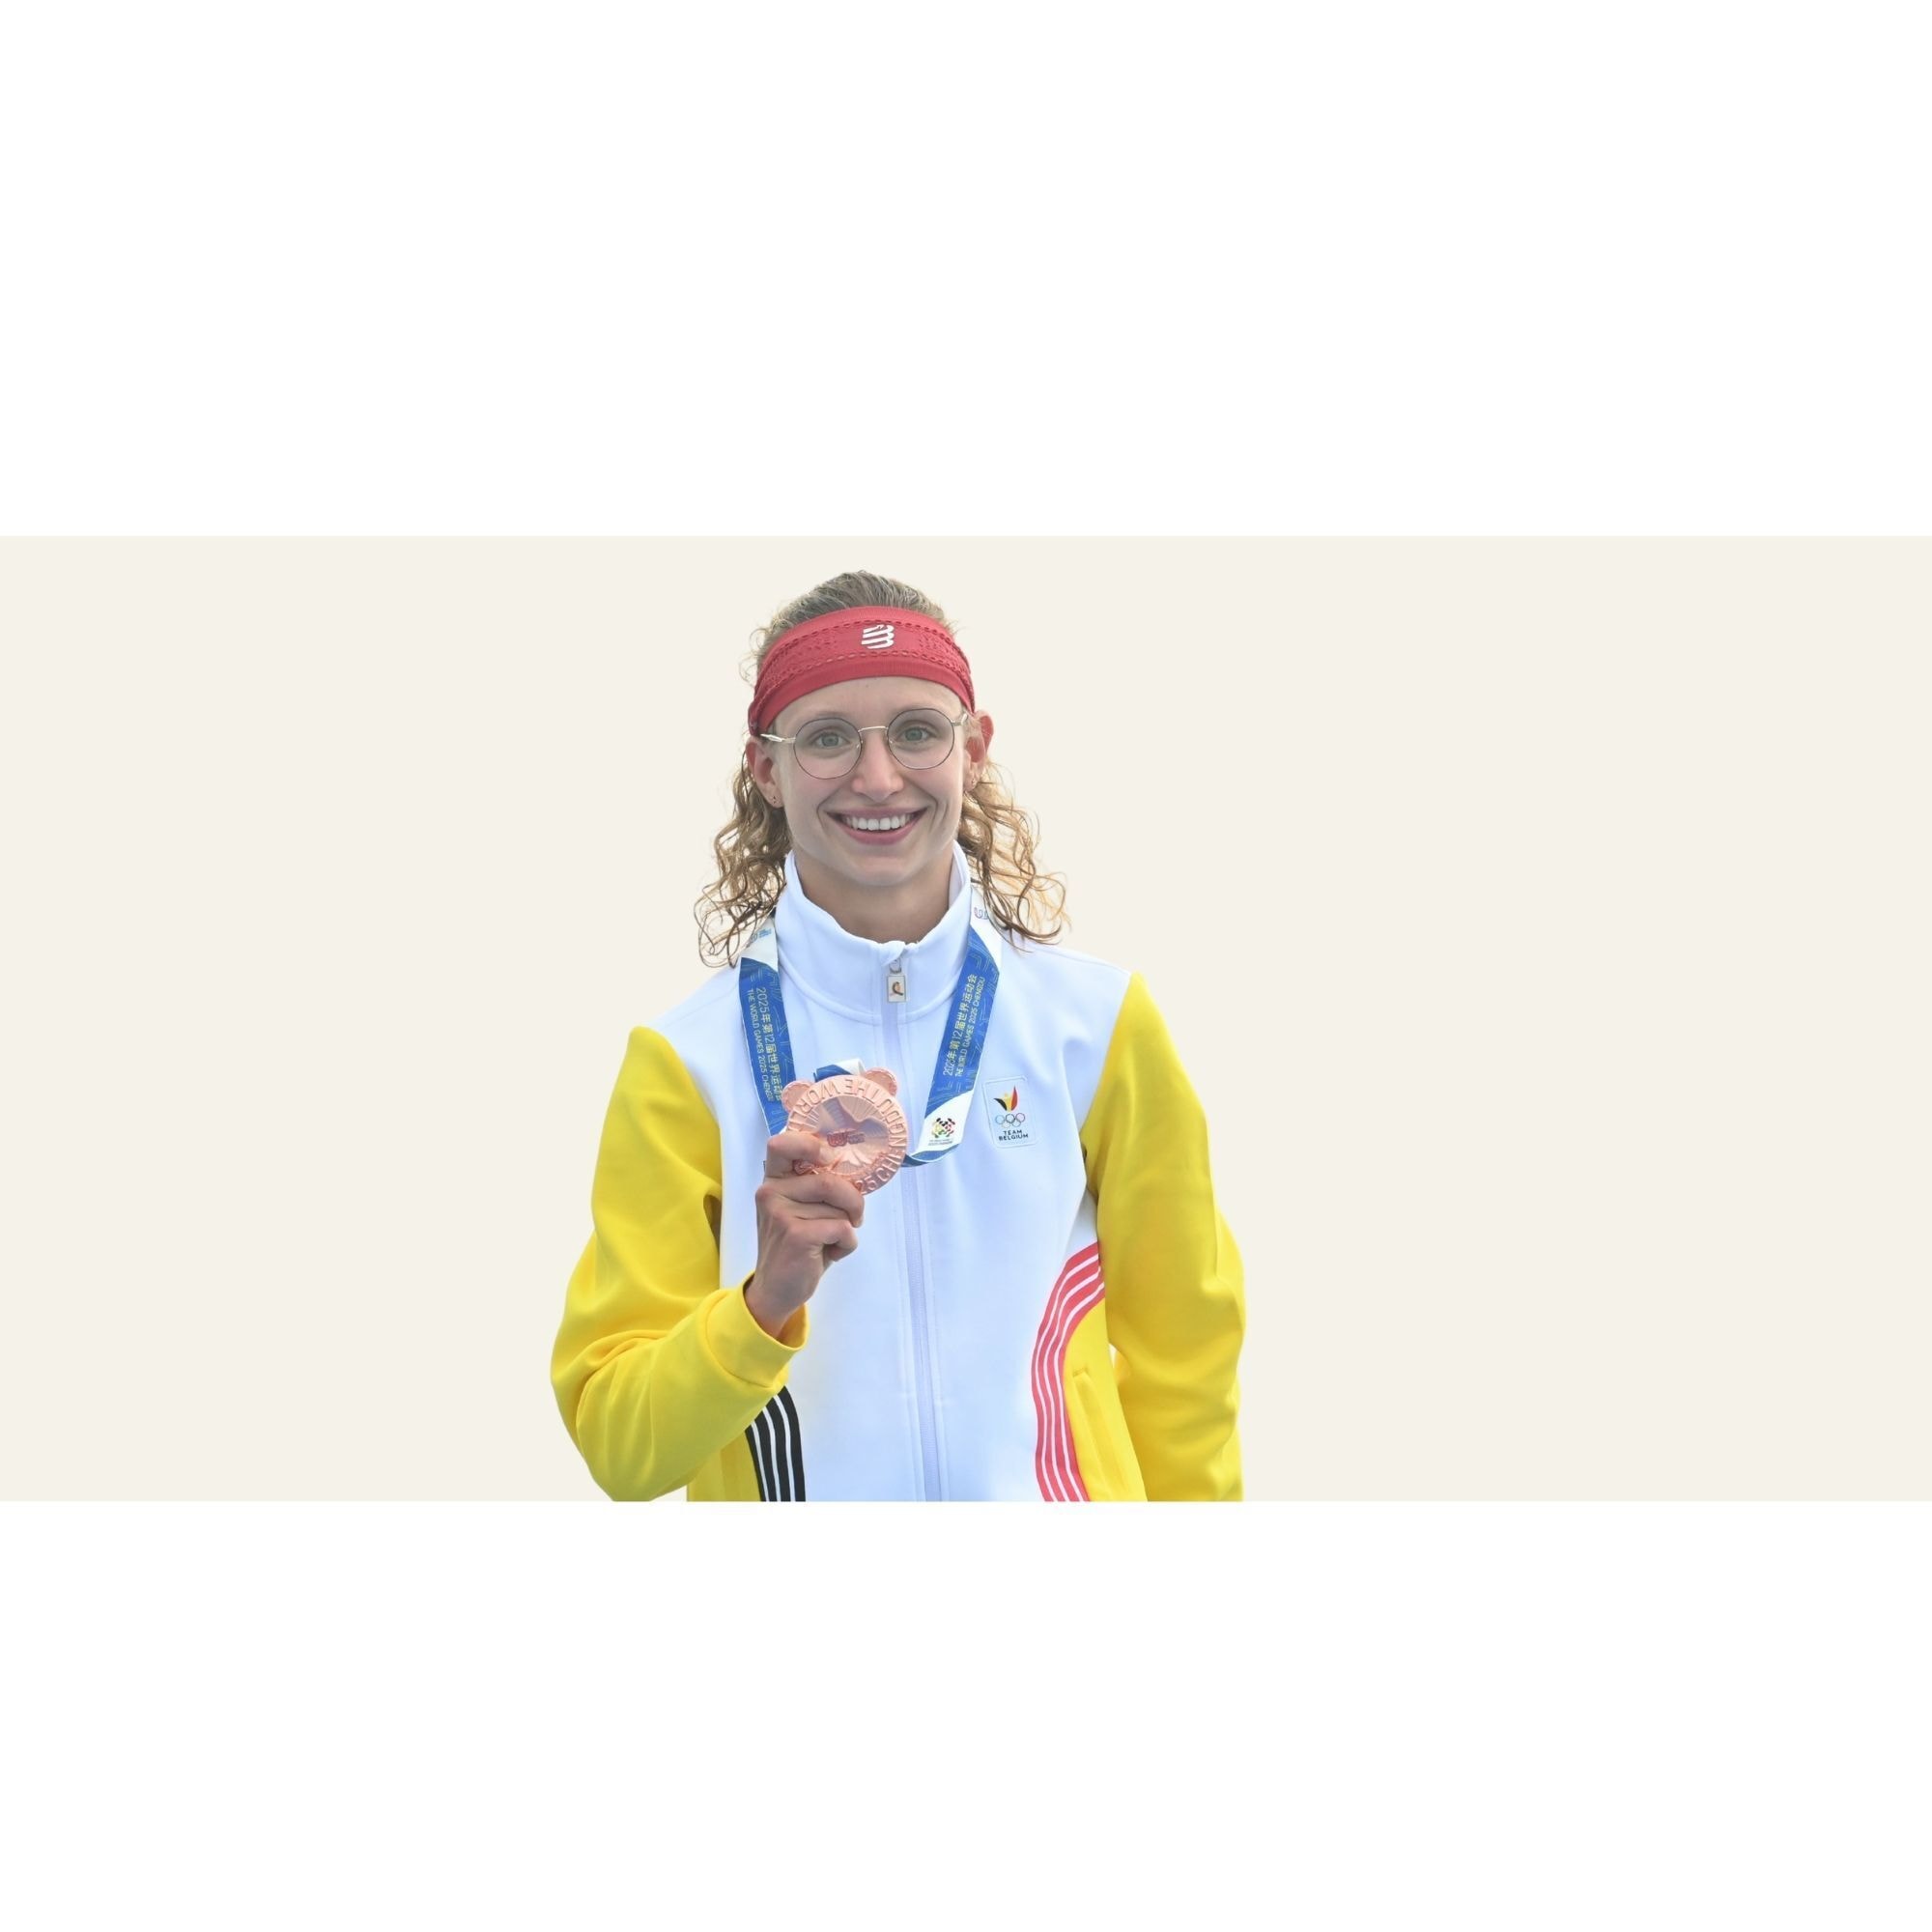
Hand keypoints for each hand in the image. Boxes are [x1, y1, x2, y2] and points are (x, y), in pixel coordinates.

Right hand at [743, 1128, 865, 1338]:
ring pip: (838, 1206)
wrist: (777, 1289)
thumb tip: (854, 1170)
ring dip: (849, 1225)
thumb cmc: (796, 1245)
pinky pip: (842, 1228)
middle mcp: (771, 1192)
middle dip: (852, 1199)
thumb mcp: (800, 1209)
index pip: (781, 1143)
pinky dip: (847, 1243)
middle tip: (854, 1216)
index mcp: (773, 1181)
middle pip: (828, 1180)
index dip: (810, 1144)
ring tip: (836, 1238)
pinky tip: (831, 1252)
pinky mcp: (796, 1235)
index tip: (829, 1159)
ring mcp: (780, 1213)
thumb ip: (816, 1187)